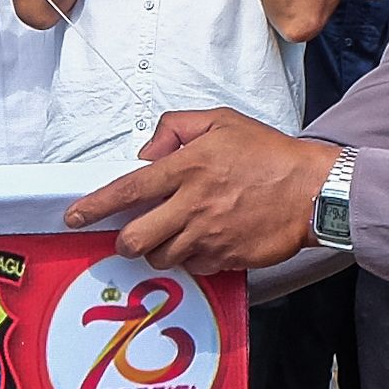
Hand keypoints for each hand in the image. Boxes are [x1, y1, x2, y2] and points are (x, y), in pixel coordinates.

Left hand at [64, 114, 338, 272]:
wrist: (315, 191)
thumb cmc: (269, 154)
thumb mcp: (222, 121)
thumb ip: (175, 127)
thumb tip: (146, 152)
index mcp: (188, 168)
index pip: (128, 190)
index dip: (94, 206)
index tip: (73, 217)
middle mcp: (193, 205)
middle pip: (135, 238)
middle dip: (125, 240)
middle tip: (130, 233)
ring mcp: (209, 236)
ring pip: (161, 257)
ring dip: (159, 250)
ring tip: (175, 234)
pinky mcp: (226, 258)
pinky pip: (192, 267)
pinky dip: (190, 259)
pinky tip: (204, 242)